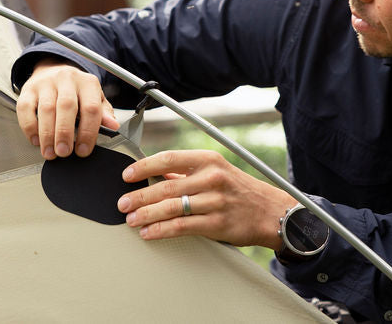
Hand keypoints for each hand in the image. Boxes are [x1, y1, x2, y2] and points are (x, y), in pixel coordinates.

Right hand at [16, 58, 119, 158]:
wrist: (53, 69)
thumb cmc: (76, 89)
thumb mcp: (94, 97)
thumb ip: (103, 113)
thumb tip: (113, 125)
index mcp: (87, 83)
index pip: (91, 108)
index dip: (88, 132)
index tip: (83, 150)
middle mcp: (67, 79)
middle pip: (66, 106)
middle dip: (65, 133)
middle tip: (64, 152)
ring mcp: (46, 83)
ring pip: (46, 109)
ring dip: (47, 135)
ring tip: (50, 152)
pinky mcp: (28, 89)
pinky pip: (26, 108)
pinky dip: (29, 127)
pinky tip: (35, 140)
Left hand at [117, 149, 295, 248]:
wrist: (269, 211)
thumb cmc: (238, 189)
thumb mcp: (216, 171)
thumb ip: (186, 173)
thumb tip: (154, 175)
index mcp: (208, 159)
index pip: (168, 159)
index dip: (144, 167)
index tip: (126, 176)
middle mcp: (211, 178)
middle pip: (166, 186)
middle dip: (139, 196)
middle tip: (122, 203)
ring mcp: (215, 201)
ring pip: (171, 208)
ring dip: (146, 215)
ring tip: (131, 219)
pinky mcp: (217, 223)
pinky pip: (182, 227)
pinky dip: (161, 230)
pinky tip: (149, 233)